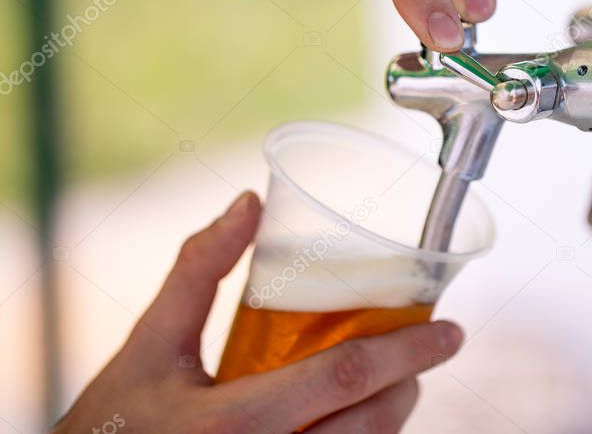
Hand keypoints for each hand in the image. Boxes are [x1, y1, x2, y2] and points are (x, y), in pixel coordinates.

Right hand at [54, 192, 463, 432]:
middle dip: (411, 383)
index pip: (344, 379)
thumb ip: (198, 270)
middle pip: (371, 424)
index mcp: (232, 423)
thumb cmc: (115, 420)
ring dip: (396, 417)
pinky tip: (363, 419)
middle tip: (432, 348)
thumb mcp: (150, 342)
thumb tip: (248, 203)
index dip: (409, 351)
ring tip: (402, 379)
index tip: (452, 331)